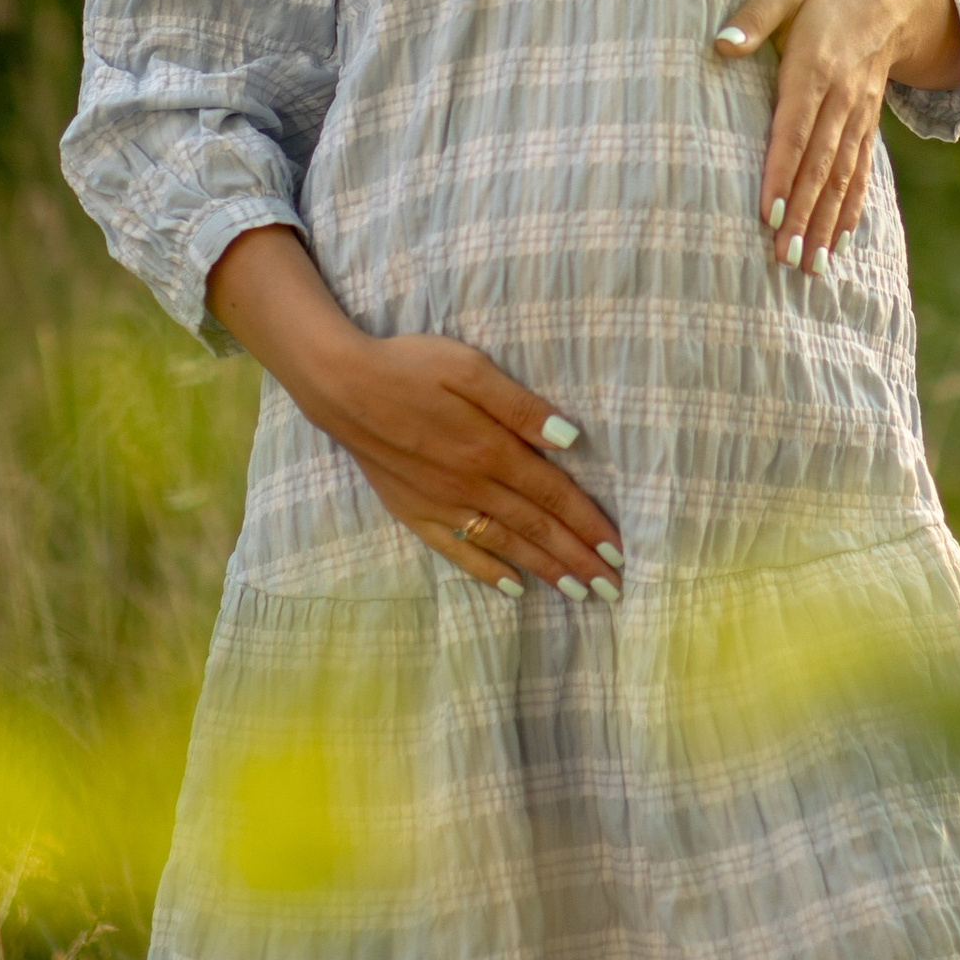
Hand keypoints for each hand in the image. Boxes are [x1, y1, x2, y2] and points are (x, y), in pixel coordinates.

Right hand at [204, 226, 621, 601]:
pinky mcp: (414, 511)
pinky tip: (512, 588)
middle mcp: (470, 486)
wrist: (340, 387)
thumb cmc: (410, 366)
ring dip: (545, 571)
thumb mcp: (470, 368)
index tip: (619, 552)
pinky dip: (488, 572)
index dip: (588, 524)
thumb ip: (520, 407)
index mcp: (491, 450)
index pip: (553, 495)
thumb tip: (571, 440)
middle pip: (536, 528)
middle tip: (614, 589)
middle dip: (578, 560)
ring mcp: (441, 504)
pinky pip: (458, 551)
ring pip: (504, 545)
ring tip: (579, 593)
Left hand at [714, 0, 959, 270]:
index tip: (769, 213)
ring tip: (811, 265)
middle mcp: (840, 99)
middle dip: (804, 215)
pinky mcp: (867, 127)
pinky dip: (851, 209)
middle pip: (820, 165)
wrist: (890, 0)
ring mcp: (858, 117)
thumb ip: (753, 16)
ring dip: (826, 223)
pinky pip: (861, 173)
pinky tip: (840, 241)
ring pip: (842, 178)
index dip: (782, 172)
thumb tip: (722, 45)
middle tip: (786, 258)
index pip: (795, 130)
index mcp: (814, 68)